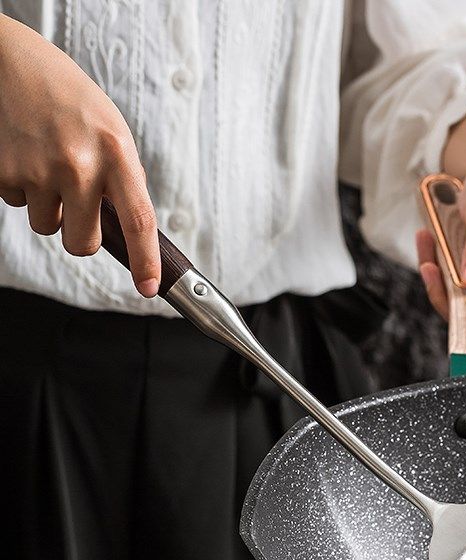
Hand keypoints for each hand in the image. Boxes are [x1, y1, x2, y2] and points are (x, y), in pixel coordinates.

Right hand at [0, 14, 159, 295]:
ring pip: (47, 227)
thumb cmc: (73, 103)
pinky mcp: (5, 170)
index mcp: (117, 154)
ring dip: (48, 207)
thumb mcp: (114, 134)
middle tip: (77, 204)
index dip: (145, 261)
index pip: (139, 221)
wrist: (16, 63)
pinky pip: (16, 205)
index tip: (149, 288)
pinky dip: (21, 188)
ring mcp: (39, 168)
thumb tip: (131, 231)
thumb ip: (124, 181)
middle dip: (81, 235)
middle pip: (83, 243)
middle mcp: (80, 164)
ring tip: (48, 165)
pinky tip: (26, 156)